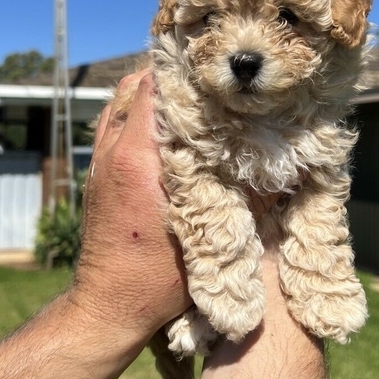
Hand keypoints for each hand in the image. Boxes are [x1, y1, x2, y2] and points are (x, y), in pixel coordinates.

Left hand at [70, 70, 282, 345]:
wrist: (107, 307)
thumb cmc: (155, 279)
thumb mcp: (208, 238)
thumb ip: (245, 199)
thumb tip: (283, 167)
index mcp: (136, 159)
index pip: (154, 89)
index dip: (186, 74)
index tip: (215, 72)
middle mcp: (112, 151)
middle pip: (136, 87)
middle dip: (171, 78)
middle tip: (207, 82)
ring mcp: (99, 161)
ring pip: (121, 103)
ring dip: (151, 96)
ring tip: (187, 100)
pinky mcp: (96, 174)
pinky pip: (114, 126)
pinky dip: (136, 117)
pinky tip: (166, 130)